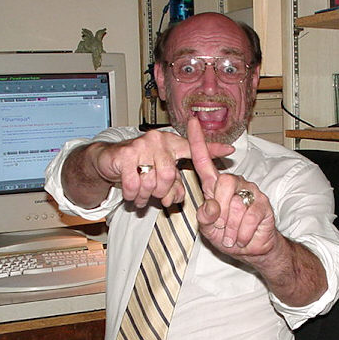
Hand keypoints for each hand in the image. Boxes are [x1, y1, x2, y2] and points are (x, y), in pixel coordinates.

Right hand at [94, 130, 232, 207]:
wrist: (108, 160)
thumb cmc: (137, 166)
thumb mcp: (157, 175)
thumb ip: (172, 185)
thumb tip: (178, 198)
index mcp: (170, 144)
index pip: (193, 147)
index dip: (212, 149)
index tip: (231, 151)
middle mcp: (158, 141)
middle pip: (170, 176)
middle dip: (161, 192)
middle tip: (153, 197)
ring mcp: (141, 145)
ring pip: (151, 181)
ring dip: (145, 196)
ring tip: (140, 196)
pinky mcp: (125, 154)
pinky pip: (134, 184)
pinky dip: (132, 195)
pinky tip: (130, 194)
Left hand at [188, 118, 278, 263]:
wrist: (252, 249)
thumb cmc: (227, 235)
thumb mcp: (209, 229)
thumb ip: (205, 218)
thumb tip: (211, 206)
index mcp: (215, 187)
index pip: (204, 161)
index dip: (198, 142)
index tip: (191, 122)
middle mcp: (232, 183)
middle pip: (223, 183)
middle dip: (220, 211)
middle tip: (221, 227)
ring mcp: (250, 191)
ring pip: (236, 203)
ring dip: (231, 227)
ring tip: (232, 236)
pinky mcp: (263, 203)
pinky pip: (250, 216)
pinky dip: (242, 233)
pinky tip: (242, 237)